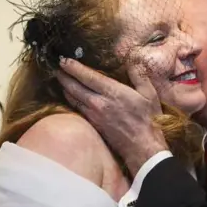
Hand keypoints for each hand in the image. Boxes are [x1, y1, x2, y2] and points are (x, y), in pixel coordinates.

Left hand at [57, 58, 167, 174]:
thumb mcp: (149, 94)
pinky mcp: (93, 124)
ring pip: (73, 98)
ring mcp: (94, 115)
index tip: (64, 60)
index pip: (87, 76)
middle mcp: (99, 102)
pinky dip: (71, 100)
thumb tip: (132, 62)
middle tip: (57, 67)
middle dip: (64, 75)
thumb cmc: (148, 120)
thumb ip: (139, 76)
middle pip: (74, 87)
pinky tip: (71, 97)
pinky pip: (77, 109)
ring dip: (65, 87)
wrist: (142, 146)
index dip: (73, 67)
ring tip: (61, 80)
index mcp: (112, 92)